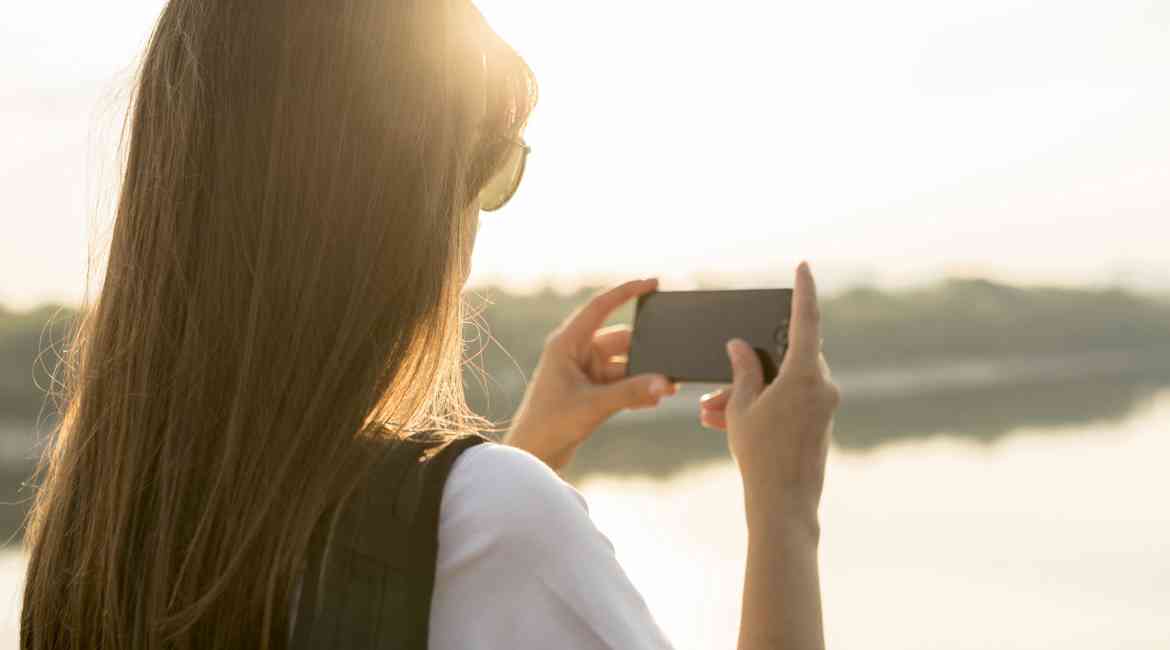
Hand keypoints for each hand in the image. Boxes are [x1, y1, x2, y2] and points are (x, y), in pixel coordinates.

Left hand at [504, 279, 678, 470]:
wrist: (533, 455)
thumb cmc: (550, 424)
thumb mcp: (594, 405)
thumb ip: (631, 392)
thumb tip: (665, 383)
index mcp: (567, 343)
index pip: (600, 307)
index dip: (626, 292)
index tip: (652, 282)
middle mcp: (575, 352)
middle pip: (620, 339)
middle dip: (645, 350)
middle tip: (670, 358)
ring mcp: (584, 372)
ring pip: (624, 364)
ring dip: (642, 374)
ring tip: (667, 387)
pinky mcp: (590, 391)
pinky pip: (621, 383)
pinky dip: (636, 389)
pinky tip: (654, 399)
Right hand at [698, 263, 839, 528]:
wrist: (784, 507)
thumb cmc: (761, 455)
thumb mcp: (741, 407)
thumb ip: (742, 371)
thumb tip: (740, 346)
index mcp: (806, 374)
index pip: (806, 320)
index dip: (803, 290)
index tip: (803, 267)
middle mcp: (822, 386)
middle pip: (785, 357)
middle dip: (749, 366)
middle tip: (719, 380)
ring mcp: (823, 407)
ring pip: (782, 383)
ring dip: (748, 392)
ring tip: (710, 410)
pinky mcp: (818, 424)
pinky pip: (788, 403)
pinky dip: (760, 406)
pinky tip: (723, 421)